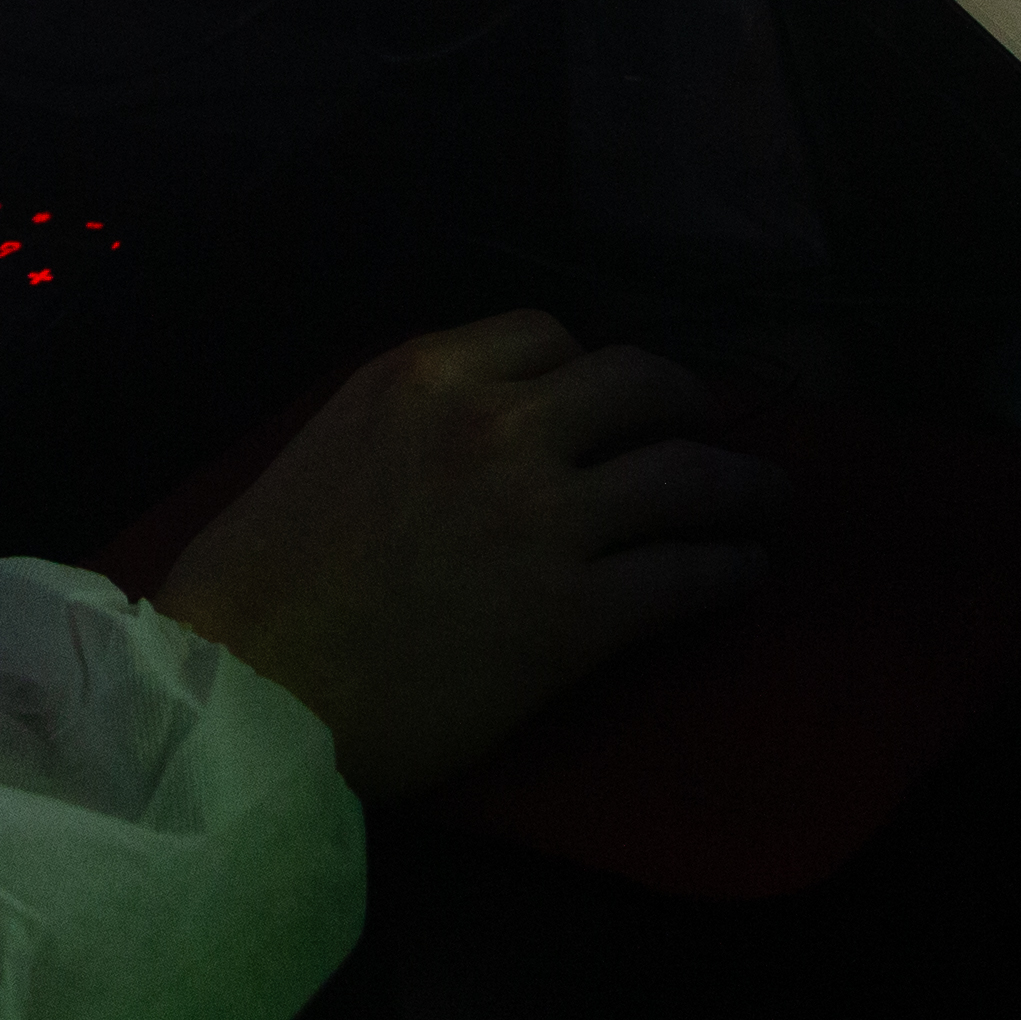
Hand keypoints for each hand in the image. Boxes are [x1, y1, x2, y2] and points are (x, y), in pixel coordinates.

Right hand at [157, 311, 779, 802]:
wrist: (249, 685)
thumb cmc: (261, 582)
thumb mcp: (327, 443)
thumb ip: (410, 422)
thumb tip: (470, 434)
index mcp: (424, 377)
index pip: (547, 334)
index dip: (590, 365)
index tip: (609, 397)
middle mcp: (497, 427)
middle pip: (638, 384)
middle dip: (688, 403)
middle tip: (710, 427)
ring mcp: (544, 519)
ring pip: (684, 475)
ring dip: (745, 485)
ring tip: (771, 499)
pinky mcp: (576, 615)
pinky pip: (687, 574)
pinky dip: (731, 569)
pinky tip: (745, 573)